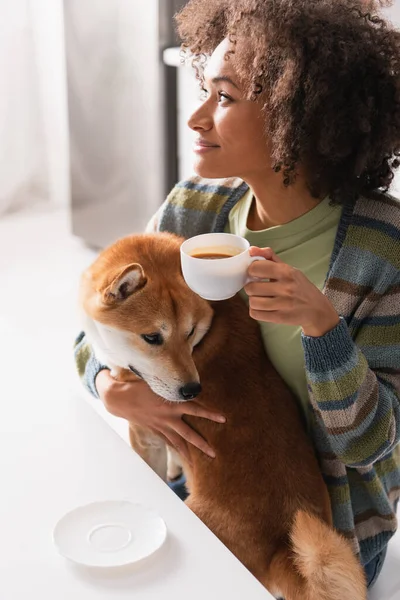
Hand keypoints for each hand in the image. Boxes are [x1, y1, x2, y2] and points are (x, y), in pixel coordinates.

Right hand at [95, 369, 225, 462]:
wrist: (119, 398)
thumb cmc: (139, 385)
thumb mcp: (159, 381)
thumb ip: (174, 383)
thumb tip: (188, 379)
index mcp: (172, 403)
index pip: (196, 409)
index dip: (210, 414)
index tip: (224, 419)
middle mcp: (168, 417)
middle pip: (189, 434)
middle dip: (202, 444)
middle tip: (214, 454)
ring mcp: (161, 426)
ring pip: (178, 442)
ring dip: (188, 453)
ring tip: (198, 464)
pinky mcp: (154, 430)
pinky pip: (167, 442)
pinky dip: (175, 448)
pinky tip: (182, 456)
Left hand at [244, 246, 339, 336]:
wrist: (317, 309)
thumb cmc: (299, 287)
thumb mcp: (289, 269)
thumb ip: (269, 257)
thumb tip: (251, 250)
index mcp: (286, 272)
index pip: (255, 268)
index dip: (251, 271)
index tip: (256, 275)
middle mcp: (286, 288)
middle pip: (251, 287)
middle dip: (251, 287)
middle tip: (259, 288)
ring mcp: (283, 304)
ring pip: (252, 302)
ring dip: (254, 300)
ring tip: (261, 298)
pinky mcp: (280, 318)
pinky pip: (255, 314)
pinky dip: (256, 311)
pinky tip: (263, 308)